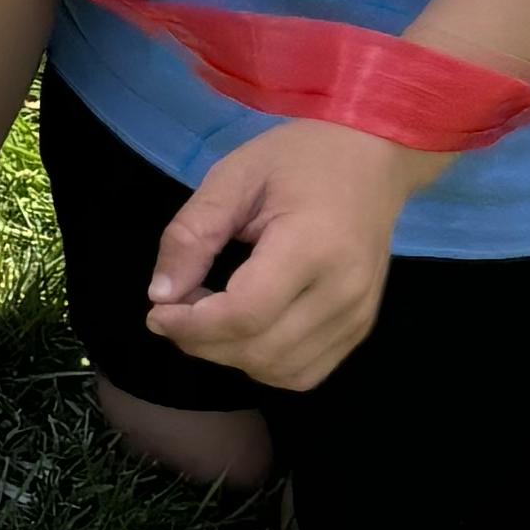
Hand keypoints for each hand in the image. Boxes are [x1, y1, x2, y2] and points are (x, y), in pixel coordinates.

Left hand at [142, 119, 416, 391]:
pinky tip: (243, 331)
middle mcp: (343, 291)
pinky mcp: (361, 327)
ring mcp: (358, 315)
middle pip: (260, 350)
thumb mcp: (234, 177)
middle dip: (202, 342)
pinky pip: (306, 371)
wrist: (372, 158)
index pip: (245, 314)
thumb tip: (160, 295)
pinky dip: (264, 363)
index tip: (157, 311)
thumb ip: (192, 233)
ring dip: (230, 356)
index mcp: (313, 245)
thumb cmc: (300, 158)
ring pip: (282, 370)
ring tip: (207, 318)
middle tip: (174, 310)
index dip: (192, 325)